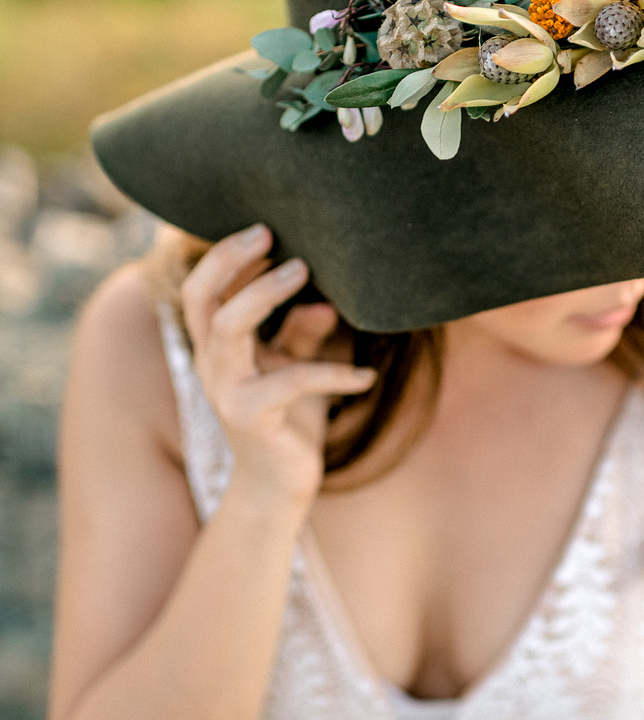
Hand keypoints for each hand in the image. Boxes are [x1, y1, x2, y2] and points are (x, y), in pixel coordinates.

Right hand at [180, 224, 374, 509]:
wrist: (280, 488)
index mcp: (217, 349)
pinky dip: (333, 372)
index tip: (264, 230)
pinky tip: (366, 377)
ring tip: (307, 272)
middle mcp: (212, 366)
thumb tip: (326, 302)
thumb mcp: (295, 369)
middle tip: (270, 234)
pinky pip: (292, 380)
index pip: (203, 292)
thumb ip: (302, 334)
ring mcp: (226, 392)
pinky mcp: (252, 418)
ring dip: (266, 294)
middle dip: (231, 261)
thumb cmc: (289, 423)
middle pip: (202, 299)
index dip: (226, 258)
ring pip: (229, 327)